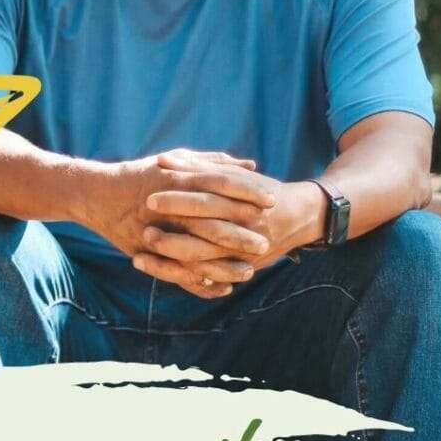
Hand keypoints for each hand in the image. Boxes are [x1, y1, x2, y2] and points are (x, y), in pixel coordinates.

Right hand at [79, 151, 275, 270]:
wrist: (96, 195)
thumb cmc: (141, 174)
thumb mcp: (176, 160)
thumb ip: (213, 162)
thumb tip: (251, 166)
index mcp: (179, 180)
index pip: (222, 186)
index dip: (248, 194)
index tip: (271, 201)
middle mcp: (171, 206)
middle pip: (214, 223)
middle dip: (241, 235)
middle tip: (266, 243)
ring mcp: (158, 230)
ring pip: (199, 253)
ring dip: (225, 265)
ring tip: (249, 272)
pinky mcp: (148, 252)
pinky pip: (179, 272)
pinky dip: (201, 282)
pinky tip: (221, 288)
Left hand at [131, 149, 325, 297]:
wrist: (300, 217)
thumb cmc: (259, 190)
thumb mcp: (234, 176)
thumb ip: (198, 167)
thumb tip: (164, 159)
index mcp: (241, 201)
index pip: (207, 199)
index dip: (178, 200)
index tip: (150, 199)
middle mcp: (244, 229)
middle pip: (205, 234)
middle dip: (172, 235)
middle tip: (144, 231)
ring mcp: (243, 253)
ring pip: (204, 263)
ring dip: (170, 263)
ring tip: (141, 258)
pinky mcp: (241, 269)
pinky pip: (211, 281)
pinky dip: (185, 280)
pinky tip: (161, 275)